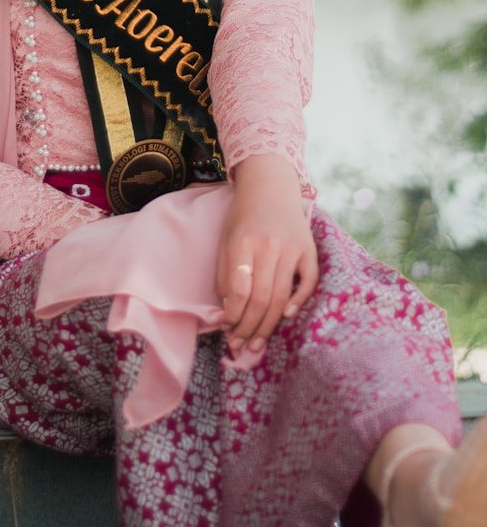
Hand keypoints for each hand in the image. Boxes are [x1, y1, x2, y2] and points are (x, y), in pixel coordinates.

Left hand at [217, 154, 317, 357]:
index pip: (240, 290)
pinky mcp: (310, 249)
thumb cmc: (243, 217)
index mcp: (244, 243)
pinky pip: (309, 282)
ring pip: (282, 296)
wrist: (270, 186)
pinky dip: (299, 301)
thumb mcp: (226, 240)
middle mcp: (270, 247)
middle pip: (262, 299)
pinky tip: (287, 317)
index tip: (226, 330)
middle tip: (240, 347)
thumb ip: (225, 275)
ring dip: (269, 325)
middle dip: (249, 328)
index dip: (233, 316)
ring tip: (257, 344)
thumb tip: (226, 313)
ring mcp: (293, 248)